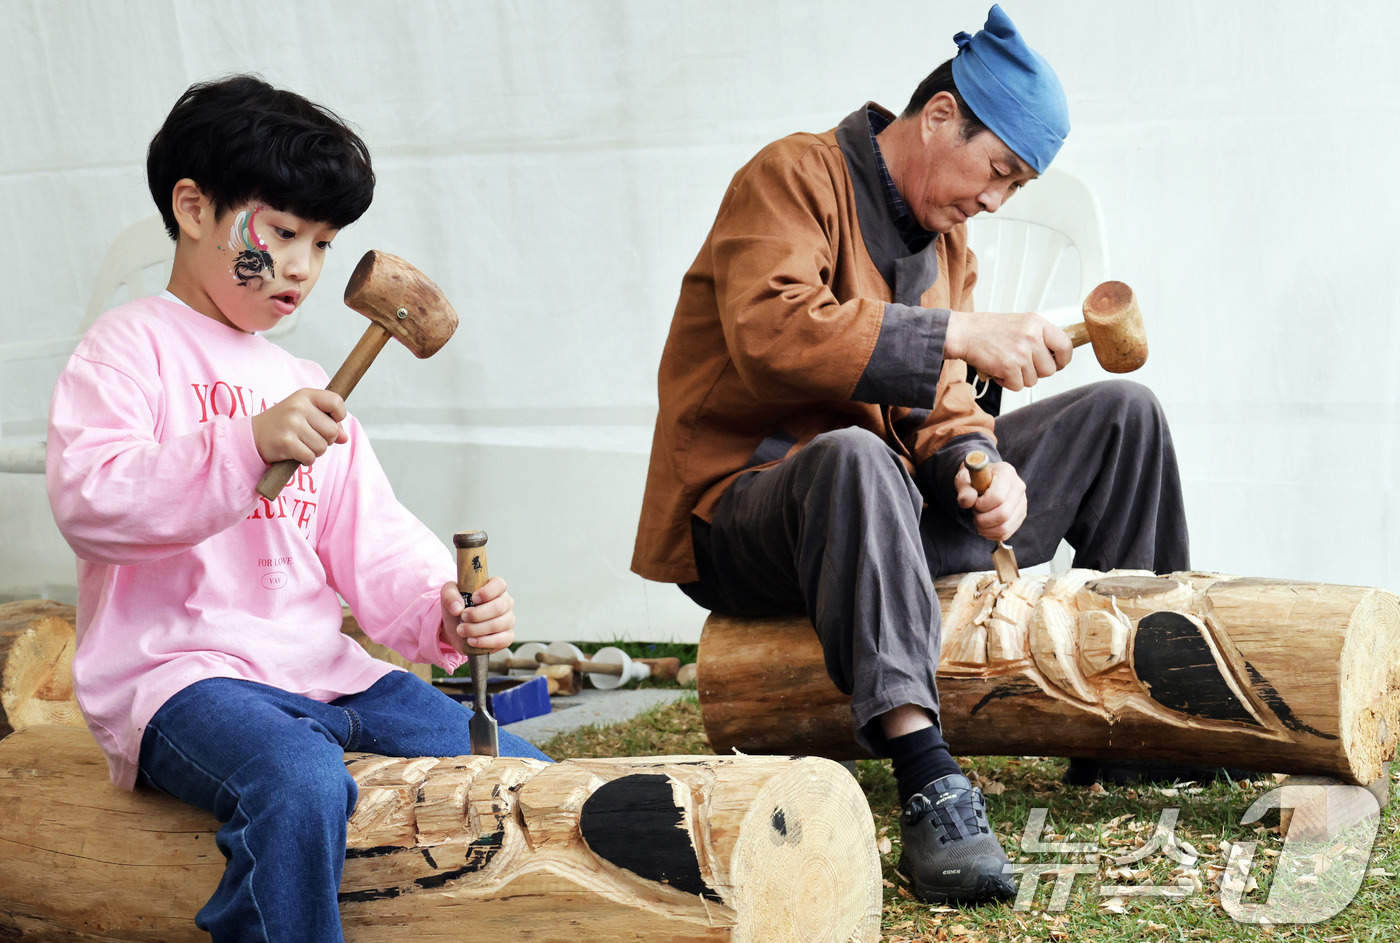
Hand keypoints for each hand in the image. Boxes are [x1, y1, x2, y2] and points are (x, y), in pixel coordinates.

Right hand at [251, 388, 348, 464]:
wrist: (254, 435)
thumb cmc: (284, 423)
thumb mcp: (306, 414)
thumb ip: (328, 423)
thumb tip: (344, 438)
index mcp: (306, 396)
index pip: (336, 402)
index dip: (339, 415)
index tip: (331, 420)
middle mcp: (299, 407)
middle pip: (332, 430)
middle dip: (326, 439)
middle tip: (310, 437)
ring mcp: (292, 424)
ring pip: (322, 446)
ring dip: (315, 450)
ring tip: (301, 444)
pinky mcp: (286, 442)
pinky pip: (310, 457)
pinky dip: (306, 459)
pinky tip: (296, 453)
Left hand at [440, 576, 514, 654]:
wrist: (457, 627)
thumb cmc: (458, 606)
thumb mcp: (448, 595)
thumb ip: (450, 595)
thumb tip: (457, 608)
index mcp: (495, 587)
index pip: (500, 584)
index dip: (487, 592)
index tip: (473, 599)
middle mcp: (505, 603)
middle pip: (499, 607)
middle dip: (477, 614)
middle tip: (463, 617)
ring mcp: (508, 620)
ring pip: (497, 625)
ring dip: (476, 629)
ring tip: (461, 630)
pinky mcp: (507, 637)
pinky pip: (501, 641)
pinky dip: (484, 642)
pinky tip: (471, 640)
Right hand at [945, 311, 1072, 391]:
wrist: (964, 333)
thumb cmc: (988, 330)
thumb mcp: (1020, 323)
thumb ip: (1039, 337)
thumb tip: (1056, 356)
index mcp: (1037, 323)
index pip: (1066, 346)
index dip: (1062, 360)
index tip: (1056, 363)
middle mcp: (1032, 336)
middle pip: (1049, 369)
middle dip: (1035, 371)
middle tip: (1020, 363)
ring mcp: (1021, 352)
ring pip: (1033, 380)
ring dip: (1019, 377)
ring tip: (1006, 363)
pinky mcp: (1009, 367)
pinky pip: (1017, 385)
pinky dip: (1006, 382)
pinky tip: (998, 369)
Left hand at [953, 460, 1026, 542]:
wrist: (982, 480)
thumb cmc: (973, 479)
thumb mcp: (963, 479)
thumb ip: (964, 489)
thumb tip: (968, 500)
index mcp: (1006, 472)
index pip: (997, 496)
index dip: (981, 504)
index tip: (974, 502)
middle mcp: (1018, 487)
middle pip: (1003, 514)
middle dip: (982, 518)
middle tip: (975, 512)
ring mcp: (1022, 502)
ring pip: (1004, 527)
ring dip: (985, 528)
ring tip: (978, 519)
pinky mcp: (1020, 515)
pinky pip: (1005, 533)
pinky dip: (990, 533)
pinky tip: (983, 524)